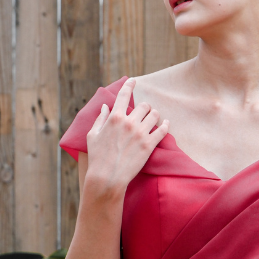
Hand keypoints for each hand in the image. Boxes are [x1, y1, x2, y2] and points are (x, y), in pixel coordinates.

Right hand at [85, 77, 169, 192]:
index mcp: (114, 117)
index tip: (133, 80)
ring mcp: (140, 133)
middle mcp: (128, 122)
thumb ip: (100, 119)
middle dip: (144, 108)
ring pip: (154, 115)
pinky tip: (166, 124)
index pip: (123, 95)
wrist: (107, 177)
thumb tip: (105, 106)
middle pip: (144, 105)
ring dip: (154, 115)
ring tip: (153, 119)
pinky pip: (163, 130)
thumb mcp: (93, 135)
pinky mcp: (149, 145)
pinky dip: (165, 125)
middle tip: (144, 112)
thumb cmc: (97, 157)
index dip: (129, 85)